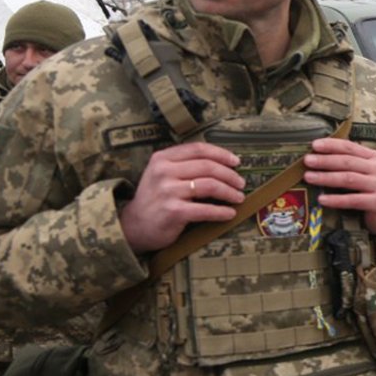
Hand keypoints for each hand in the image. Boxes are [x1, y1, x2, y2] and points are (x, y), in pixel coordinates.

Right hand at [120, 143, 244, 253]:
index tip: (236, 162)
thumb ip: (184, 164)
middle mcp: (163, 172)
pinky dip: (222, 212)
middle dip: (230, 175)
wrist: (134, 226)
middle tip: (241, 183)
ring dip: (230, 192)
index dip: (221, 154)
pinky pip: (206, 209)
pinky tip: (230, 213)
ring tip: (239, 197)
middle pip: (208, 167)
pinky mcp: (173, 211)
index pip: (198, 149)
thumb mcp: (161, 174)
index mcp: (162, 158)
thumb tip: (222, 161)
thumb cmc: (155, 198)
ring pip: (210, 185)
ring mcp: (168, 191)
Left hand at [303, 137, 375, 235]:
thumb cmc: (367, 190)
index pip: (350, 147)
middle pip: (348, 162)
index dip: (331, 145)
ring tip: (309, 177)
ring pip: (349, 179)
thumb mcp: (360, 172)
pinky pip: (353, 200)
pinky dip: (336, 199)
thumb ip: (345, 163)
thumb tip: (315, 156)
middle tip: (307, 161)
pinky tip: (322, 199)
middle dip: (325, 160)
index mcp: (372, 157)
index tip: (313, 145)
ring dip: (326, 177)